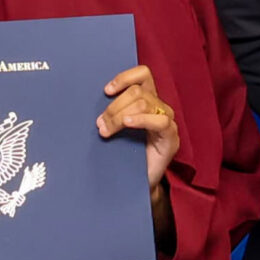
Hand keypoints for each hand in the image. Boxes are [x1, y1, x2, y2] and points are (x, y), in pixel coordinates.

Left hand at [97, 64, 179, 190]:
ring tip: (106, 130)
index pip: (142, 75)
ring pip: (144, 104)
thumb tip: (89, 102)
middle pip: (137, 92)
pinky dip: (141, 119)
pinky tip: (128, 123)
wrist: (135, 183)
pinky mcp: (171, 137)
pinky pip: (160, 121)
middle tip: (100, 124)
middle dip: (114, 106)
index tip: (106, 91)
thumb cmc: (124, 154)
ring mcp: (167, 121)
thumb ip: (111, 113)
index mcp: (147, 99)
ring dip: (120, 115)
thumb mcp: (115, 128)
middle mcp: (159, 107)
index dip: (124, 78)